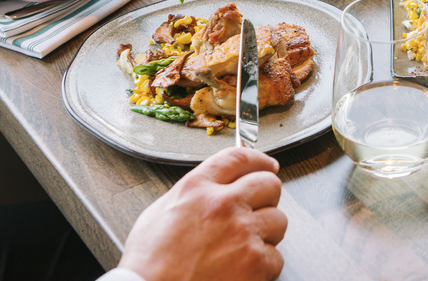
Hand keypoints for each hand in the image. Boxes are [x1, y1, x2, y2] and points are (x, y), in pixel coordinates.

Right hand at [119, 147, 286, 280]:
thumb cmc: (149, 264)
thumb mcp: (159, 213)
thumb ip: (192, 195)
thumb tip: (212, 190)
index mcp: (198, 188)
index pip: (239, 158)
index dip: (258, 159)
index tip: (267, 165)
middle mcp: (223, 205)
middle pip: (269, 183)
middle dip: (268, 196)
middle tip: (259, 209)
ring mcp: (242, 233)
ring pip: (278, 219)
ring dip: (267, 233)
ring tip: (244, 247)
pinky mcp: (255, 262)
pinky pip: (276, 257)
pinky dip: (264, 265)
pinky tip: (244, 268)